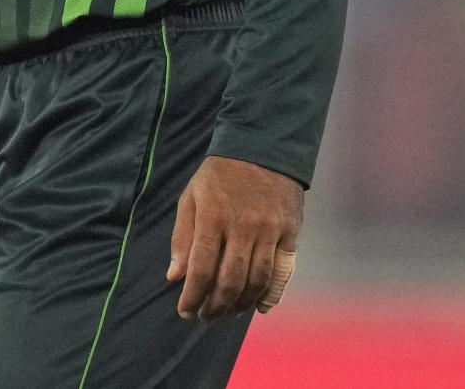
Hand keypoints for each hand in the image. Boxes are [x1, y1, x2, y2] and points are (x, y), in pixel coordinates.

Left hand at [165, 155, 302, 322]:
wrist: (263, 146)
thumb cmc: (220, 174)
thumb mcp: (192, 195)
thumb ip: (182, 236)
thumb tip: (174, 276)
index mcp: (213, 216)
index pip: (201, 269)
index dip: (192, 296)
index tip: (185, 311)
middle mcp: (242, 226)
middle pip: (229, 281)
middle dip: (214, 307)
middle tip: (205, 317)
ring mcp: (269, 230)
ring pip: (255, 281)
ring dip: (239, 305)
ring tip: (226, 313)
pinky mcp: (289, 232)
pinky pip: (281, 272)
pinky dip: (271, 295)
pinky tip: (259, 307)